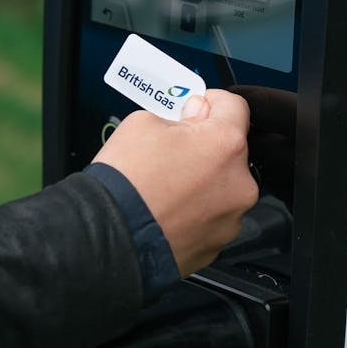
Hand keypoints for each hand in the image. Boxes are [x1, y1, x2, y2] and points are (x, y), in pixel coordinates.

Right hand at [92, 90, 257, 276]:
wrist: (108, 238)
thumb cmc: (125, 182)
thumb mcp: (143, 122)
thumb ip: (180, 114)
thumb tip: (195, 114)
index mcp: (225, 144)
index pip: (235, 107)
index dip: (211, 102)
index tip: (196, 108)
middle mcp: (238, 183)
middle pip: (229, 150)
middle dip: (205, 145)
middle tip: (172, 150)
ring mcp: (230, 218)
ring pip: (221, 186)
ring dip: (202, 181)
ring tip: (166, 185)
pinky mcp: (216, 245)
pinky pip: (211, 217)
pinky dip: (194, 210)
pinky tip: (168, 208)